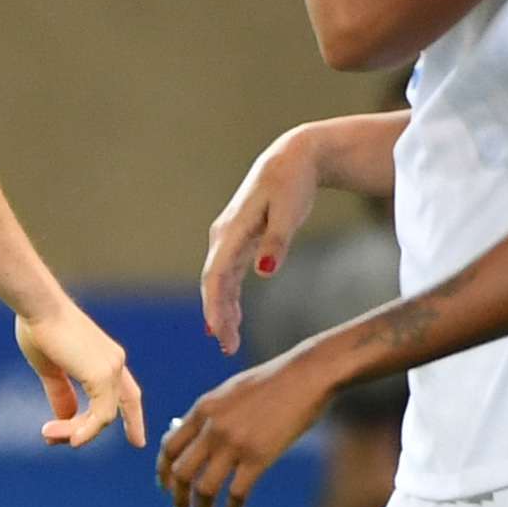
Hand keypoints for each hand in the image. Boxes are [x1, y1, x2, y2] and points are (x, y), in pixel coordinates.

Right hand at [15, 304, 148, 448]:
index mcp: (107, 358)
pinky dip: (86, 431)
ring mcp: (112, 369)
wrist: (37, 307)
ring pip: (103, 418)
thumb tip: (65, 419)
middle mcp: (115, 363)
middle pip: (110, 412)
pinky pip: (100, 417)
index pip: (128, 395)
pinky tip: (71, 440)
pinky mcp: (102, 375)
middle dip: (84, 432)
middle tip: (52, 439)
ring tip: (48, 433)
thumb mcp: (51, 369)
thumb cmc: (39, 329)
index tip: (138, 442)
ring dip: (75, 432)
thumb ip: (61, 394)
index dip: (133, 418)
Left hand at [156, 348, 335, 506]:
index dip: (163, 472)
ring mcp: (234, 444)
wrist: (306, 375)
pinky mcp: (258, 457)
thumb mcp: (230, 391)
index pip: (169, 447)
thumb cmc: (273, 382)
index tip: (165, 487)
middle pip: (181, 472)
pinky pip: (237, 492)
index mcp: (203, 409)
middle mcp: (212, 428)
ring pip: (204, 489)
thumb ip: (211, 415)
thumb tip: (195, 440)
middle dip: (178, 498)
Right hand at [200, 127, 321, 354]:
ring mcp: (230, 238)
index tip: (219, 333)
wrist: (293, 159)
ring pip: (220, 281)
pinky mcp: (240, 240)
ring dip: (223, 311)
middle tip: (228, 348)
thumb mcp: (289, 211)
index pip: (216, 275)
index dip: (215, 306)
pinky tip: (233, 319)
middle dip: (218, 316)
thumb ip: (277, 241)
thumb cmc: (292, 182)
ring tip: (229, 342)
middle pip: (214, 283)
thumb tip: (264, 271)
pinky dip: (230, 298)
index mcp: (232, 230)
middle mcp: (224, 235)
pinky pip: (229, 275)